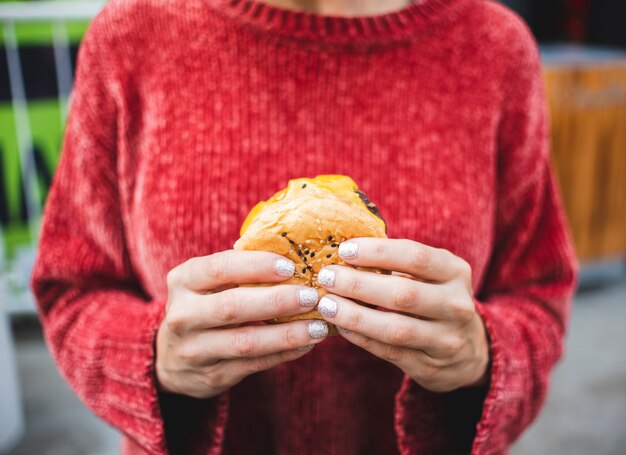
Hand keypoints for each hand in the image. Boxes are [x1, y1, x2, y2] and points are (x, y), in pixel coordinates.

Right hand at [156, 250, 328, 398]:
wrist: (171, 358)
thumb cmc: (203, 305)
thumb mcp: (207, 282)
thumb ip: (239, 268)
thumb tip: (294, 252)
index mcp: (183, 280)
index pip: (219, 268)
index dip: (255, 266)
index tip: (290, 266)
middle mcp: (183, 315)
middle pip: (233, 307)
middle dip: (276, 301)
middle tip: (311, 296)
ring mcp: (195, 350)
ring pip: (246, 342)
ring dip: (287, 334)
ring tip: (319, 326)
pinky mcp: (212, 376)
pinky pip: (254, 364)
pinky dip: (283, 354)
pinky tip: (306, 344)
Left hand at [315, 238, 488, 392]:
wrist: (469, 351)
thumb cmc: (435, 298)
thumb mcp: (431, 274)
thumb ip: (398, 261)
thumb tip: (345, 249)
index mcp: (455, 272)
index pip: (416, 257)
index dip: (378, 251)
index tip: (344, 250)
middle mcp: (456, 305)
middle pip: (404, 294)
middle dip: (359, 284)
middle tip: (327, 277)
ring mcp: (446, 339)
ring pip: (396, 328)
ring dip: (356, 316)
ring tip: (327, 305)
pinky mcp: (430, 366)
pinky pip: (390, 351)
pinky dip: (361, 338)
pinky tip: (340, 326)